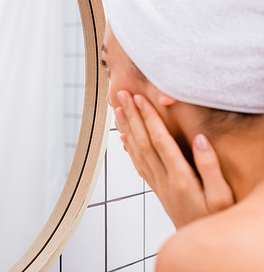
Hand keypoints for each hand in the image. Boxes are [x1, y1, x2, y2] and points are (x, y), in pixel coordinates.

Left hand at [114, 90, 233, 228]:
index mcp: (181, 177)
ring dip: (127, 128)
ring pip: (137, 151)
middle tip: (121, 95)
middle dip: (132, 116)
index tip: (139, 99)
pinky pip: (138, 165)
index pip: (160, 141)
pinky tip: (124, 139)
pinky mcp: (157, 188)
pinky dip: (129, 149)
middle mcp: (164, 179)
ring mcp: (157, 184)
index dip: (148, 118)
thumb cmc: (215, 219)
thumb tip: (200, 139)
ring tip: (117, 110)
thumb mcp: (221, 196)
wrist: (200, 244)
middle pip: (143, 142)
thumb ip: (210, 167)